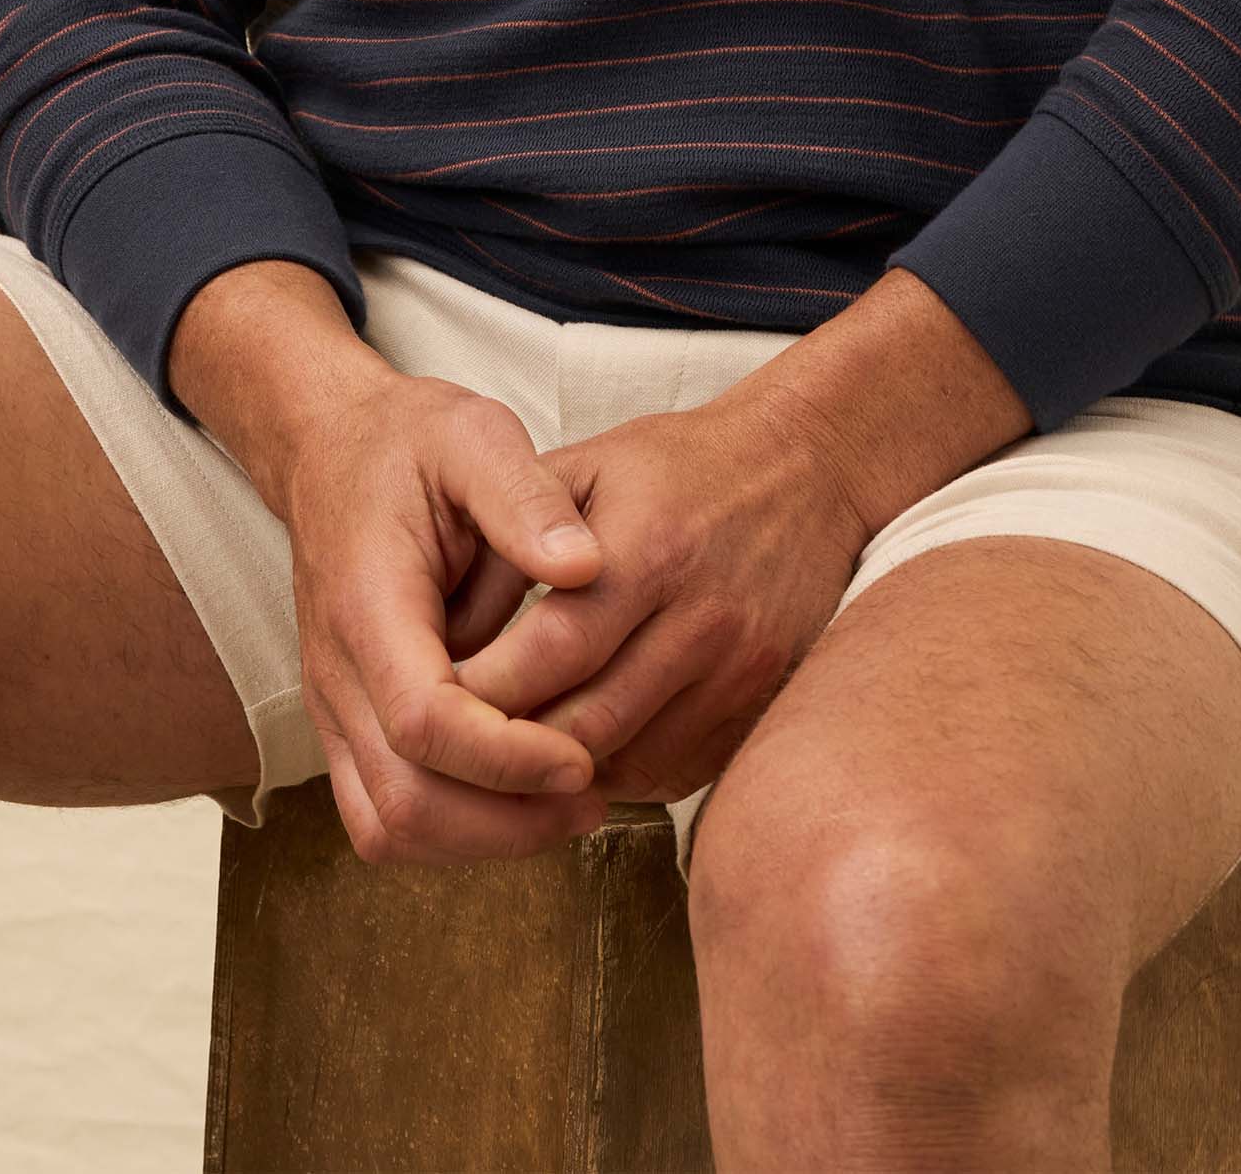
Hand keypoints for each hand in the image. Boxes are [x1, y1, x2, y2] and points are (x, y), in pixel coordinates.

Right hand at [279, 368, 617, 864]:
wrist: (333, 452)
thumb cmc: (408, 445)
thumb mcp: (474, 435)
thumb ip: (524, 496)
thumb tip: (585, 566)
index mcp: (366, 604)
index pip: (422, 721)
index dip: (505, 758)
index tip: (582, 759)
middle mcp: (336, 672)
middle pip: (404, 800)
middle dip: (505, 821)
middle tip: (593, 798)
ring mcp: (334, 708)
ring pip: (389, 825)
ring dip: (482, 838)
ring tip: (571, 808)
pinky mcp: (349, 724)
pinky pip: (385, 814)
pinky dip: (455, 829)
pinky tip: (524, 797)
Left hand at [443, 381, 874, 805]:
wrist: (807, 469)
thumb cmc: (679, 467)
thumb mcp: (588, 466)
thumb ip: (515, 537)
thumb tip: (444, 630)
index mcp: (649, 549)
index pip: (549, 654)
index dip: (482, 691)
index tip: (432, 698)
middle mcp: (703, 620)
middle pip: (585, 723)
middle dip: (509, 745)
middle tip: (455, 748)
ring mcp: (742, 672)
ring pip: (627, 763)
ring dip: (559, 772)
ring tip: (508, 754)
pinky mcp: (763, 705)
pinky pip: (675, 774)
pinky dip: (618, 774)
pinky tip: (582, 750)